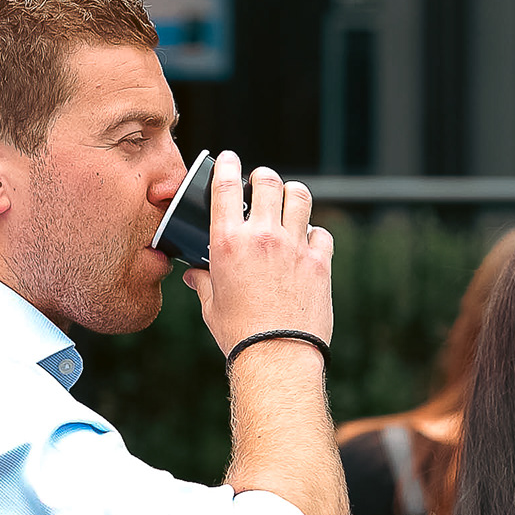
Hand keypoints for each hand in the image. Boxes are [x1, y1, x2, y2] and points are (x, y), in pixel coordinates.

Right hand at [182, 152, 333, 358]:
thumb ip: (204, 283)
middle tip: (262, 183)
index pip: (227, 186)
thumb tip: (194, 275)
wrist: (277, 355)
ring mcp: (294, 246)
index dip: (229, 165)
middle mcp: (263, 237)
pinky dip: (314, 232)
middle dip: (264, 177)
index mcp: (228, 242)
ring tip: (289, 200)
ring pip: (300, 196)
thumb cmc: (239, 334)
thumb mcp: (212, 306)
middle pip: (269, 182)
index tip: (231, 159)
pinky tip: (307, 241)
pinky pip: (321, 232)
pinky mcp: (319, 262)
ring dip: (293, 194)